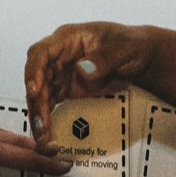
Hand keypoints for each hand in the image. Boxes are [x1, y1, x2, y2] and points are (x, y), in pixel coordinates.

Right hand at [23, 21, 157, 140]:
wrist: (141, 58)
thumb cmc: (132, 45)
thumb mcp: (125, 48)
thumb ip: (105, 58)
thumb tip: (82, 70)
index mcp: (68, 38)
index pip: (41, 52)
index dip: (34, 71)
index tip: (34, 90)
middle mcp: (59, 56)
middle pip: (37, 77)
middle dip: (35, 101)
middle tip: (40, 125)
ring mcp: (61, 73)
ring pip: (40, 94)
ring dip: (39, 115)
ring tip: (42, 137)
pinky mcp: (66, 89)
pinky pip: (50, 104)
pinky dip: (47, 119)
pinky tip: (47, 135)